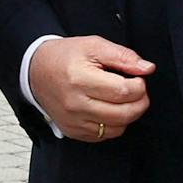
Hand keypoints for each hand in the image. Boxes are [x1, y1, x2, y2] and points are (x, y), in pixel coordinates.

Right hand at [25, 36, 153, 140]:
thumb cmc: (64, 57)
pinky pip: (104, 135)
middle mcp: (75, 103)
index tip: (137, 78)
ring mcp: (73, 120)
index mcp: (79, 79)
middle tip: (136, 90)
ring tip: (122, 99)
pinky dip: (113, 124)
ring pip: (117, 128)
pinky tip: (108, 109)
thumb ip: (123, 56)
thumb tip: (146, 68)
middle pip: (124, 113)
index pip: (124, 91)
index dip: (139, 85)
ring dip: (128, 114)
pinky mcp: (72, 131)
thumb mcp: (93, 46)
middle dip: (140, 102)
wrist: (36, 70)